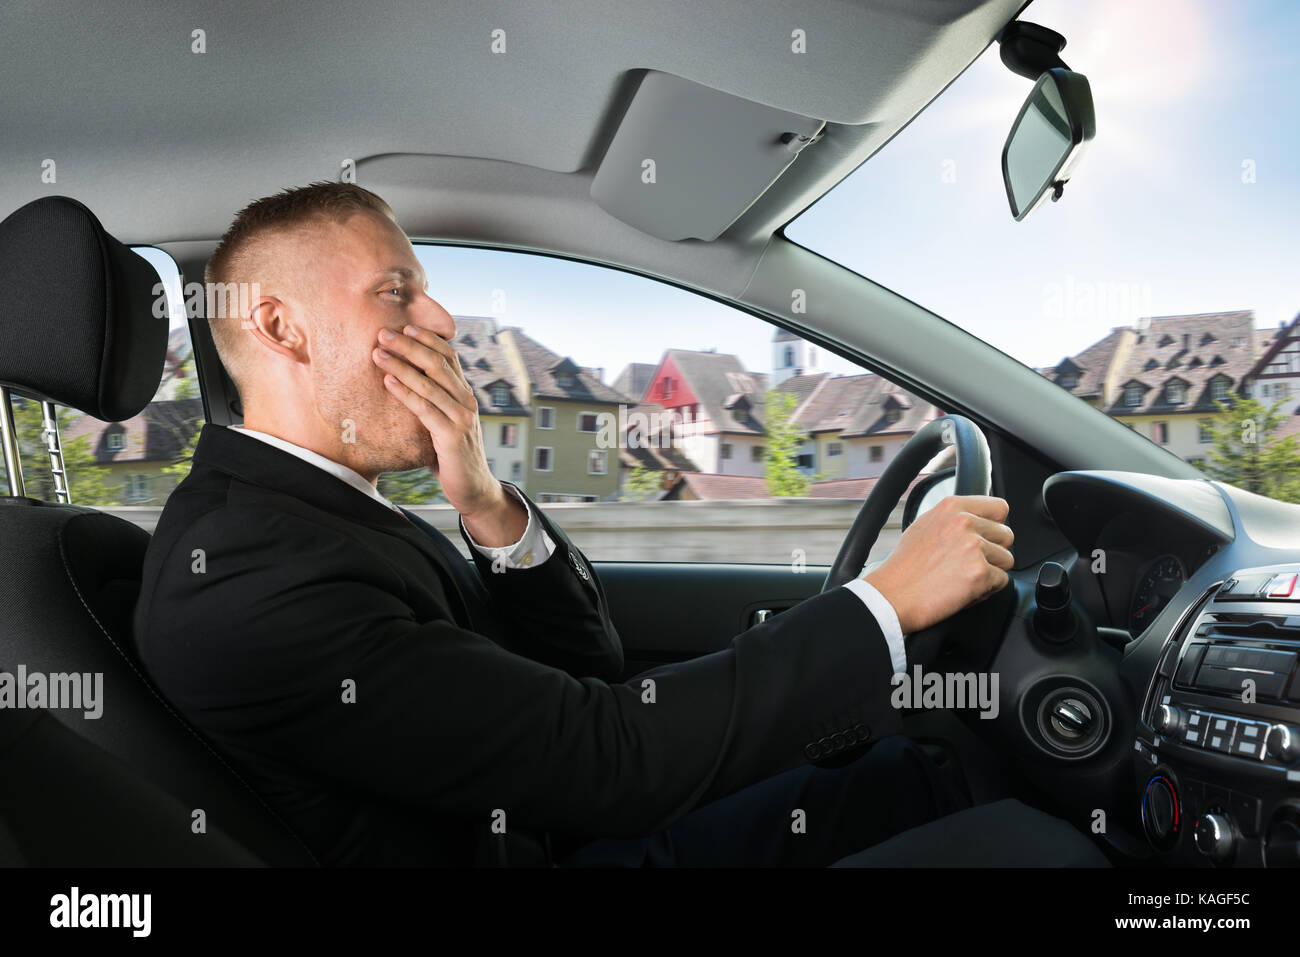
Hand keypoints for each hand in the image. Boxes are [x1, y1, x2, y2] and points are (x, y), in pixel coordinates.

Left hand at [371, 323, 524, 544]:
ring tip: (378, 353)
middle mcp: (467, 400)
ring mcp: (462, 417)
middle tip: (384, 333)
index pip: (449, 357)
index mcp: (465, 394)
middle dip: (410, 346)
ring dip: (402, 365)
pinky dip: (405, 393)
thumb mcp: (444, 422)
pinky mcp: (452, 435)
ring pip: (430, 382)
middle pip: (438, 363)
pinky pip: (425, 408)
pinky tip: (388, 382)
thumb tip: (406, 382)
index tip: (404, 326)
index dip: (427, 339)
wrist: (473, 488)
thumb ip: (433, 403)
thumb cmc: (452, 454)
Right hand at [864, 495, 1013, 634]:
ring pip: (1007, 559)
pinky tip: (964, 590)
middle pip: (1006, 535)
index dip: (994, 525)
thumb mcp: (924, 526)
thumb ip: (954, 519)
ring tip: (963, 577)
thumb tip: (978, 519)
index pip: (999, 508)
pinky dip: (986, 590)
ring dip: (991, 572)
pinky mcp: (980, 572)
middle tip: (967, 563)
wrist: (892, 596)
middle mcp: (965, 522)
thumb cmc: (904, 567)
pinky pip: (1002, 581)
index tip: (986, 537)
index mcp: (952, 507)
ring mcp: (973, 546)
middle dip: (993, 552)